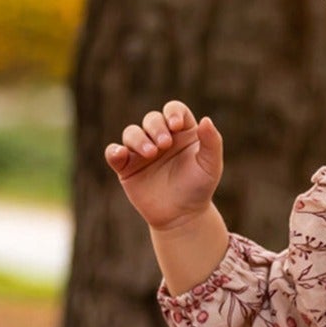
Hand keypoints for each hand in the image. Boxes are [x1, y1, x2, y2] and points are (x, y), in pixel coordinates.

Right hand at [104, 100, 223, 231]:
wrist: (182, 216)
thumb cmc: (199, 188)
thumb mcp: (211, 166)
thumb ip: (212, 142)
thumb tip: (206, 120)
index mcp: (181, 132)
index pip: (174, 110)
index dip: (173, 112)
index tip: (176, 125)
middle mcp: (160, 138)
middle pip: (152, 119)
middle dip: (156, 127)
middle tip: (164, 144)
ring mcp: (141, 151)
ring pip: (132, 133)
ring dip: (138, 139)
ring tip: (150, 153)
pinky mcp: (126, 167)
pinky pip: (113, 153)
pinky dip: (114, 151)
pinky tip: (121, 154)